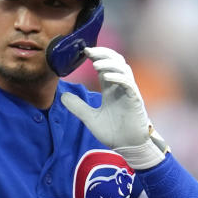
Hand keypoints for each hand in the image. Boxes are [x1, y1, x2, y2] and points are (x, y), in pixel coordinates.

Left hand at [61, 47, 168, 169]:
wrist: (128, 146)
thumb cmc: (113, 132)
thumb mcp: (90, 118)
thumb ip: (78, 106)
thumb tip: (62, 96)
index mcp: (110, 88)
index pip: (105, 65)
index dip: (96, 56)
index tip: (83, 51)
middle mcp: (120, 86)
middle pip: (116, 61)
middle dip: (103, 53)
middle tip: (89, 51)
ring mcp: (128, 92)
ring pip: (123, 69)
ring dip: (109, 64)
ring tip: (95, 64)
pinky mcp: (135, 100)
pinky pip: (128, 84)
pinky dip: (118, 78)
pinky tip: (106, 77)